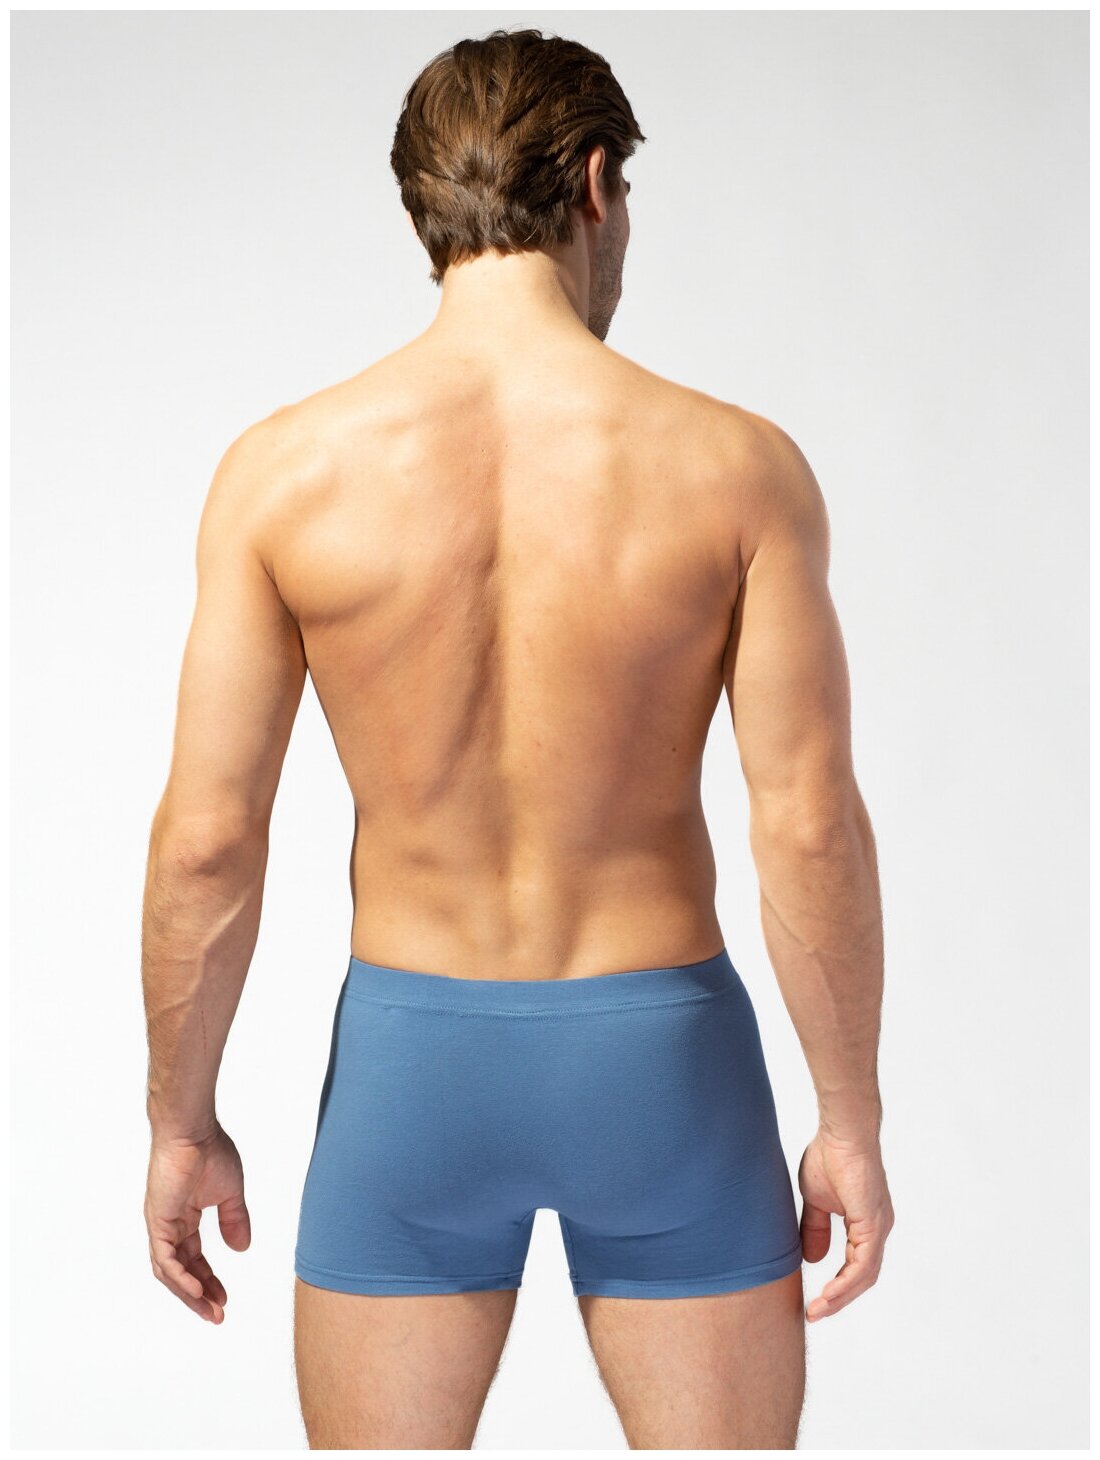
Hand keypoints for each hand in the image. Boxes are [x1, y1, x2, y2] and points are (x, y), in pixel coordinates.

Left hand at [144, 1122, 250, 1322]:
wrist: (193, 1130)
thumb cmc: (210, 1151)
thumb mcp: (229, 1193)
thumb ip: (234, 1219)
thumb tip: (241, 1248)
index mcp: (184, 1217)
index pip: (193, 1258)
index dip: (208, 1280)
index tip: (224, 1298)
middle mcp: (168, 1225)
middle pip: (181, 1271)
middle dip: (199, 1295)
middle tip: (217, 1314)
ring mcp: (160, 1224)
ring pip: (170, 1271)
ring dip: (189, 1293)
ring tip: (210, 1310)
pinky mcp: (157, 1221)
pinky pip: (165, 1259)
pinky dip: (180, 1277)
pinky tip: (197, 1290)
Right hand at [797, 1129, 893, 1321]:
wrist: (841, 1132)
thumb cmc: (829, 1156)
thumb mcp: (816, 1200)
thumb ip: (816, 1229)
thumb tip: (814, 1259)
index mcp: (866, 1223)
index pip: (856, 1265)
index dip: (837, 1286)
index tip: (815, 1302)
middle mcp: (877, 1229)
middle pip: (863, 1277)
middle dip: (838, 1299)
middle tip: (814, 1313)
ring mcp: (878, 1227)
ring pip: (864, 1276)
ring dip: (841, 1296)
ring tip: (818, 1309)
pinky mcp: (873, 1223)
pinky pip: (863, 1264)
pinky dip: (846, 1282)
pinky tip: (829, 1293)